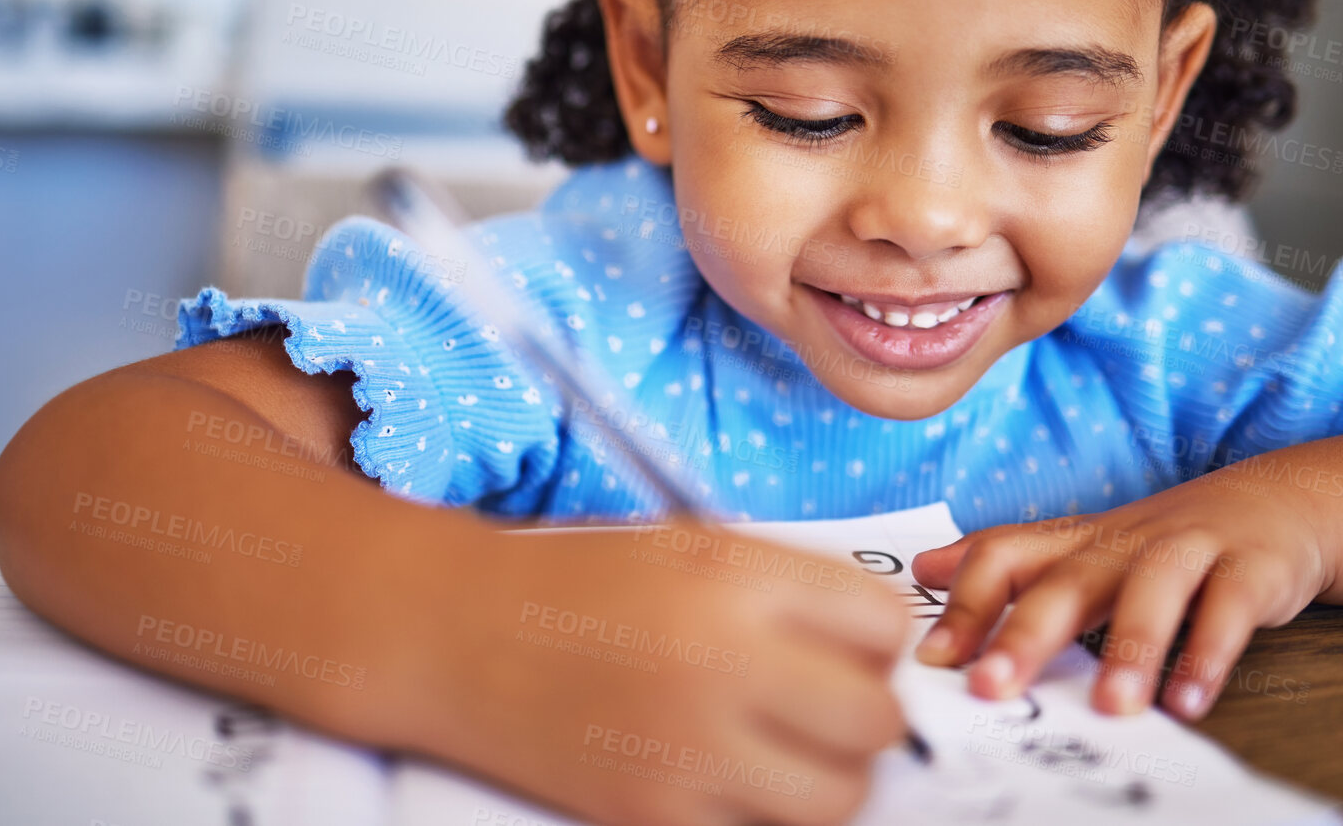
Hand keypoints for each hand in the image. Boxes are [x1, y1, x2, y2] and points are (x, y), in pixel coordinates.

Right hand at [400, 519, 910, 825]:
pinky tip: (735, 780)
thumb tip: (879, 644)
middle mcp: (722, 662)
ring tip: (795, 751)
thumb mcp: (690, 544)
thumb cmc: (578, 580)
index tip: (852, 643)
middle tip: (830, 702)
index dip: (878, 636)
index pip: (884, 623)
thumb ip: (787, 586)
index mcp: (735, 577)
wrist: (457, 633)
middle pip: (876, 719)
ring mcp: (688, 751)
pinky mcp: (653, 816)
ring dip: (833, 777)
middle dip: (866, 711)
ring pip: (840, 798)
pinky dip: (764, 815)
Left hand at [909, 463, 1334, 720]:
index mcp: (1076, 542)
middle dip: (1026, 633)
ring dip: (1130, 648)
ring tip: (1112, 707)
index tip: (932, 658)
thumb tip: (923, 567)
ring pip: (1152, 590)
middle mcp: (1123, 542)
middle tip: (992, 687)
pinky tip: (1191, 700)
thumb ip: (1007, 562)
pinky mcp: (1249, 568)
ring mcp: (1188, 550)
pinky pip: (1229, 608)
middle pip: (1067, 580)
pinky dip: (1211, 653)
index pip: (1005, 556)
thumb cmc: (1158, 543)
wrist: (1273, 502)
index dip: (966, 603)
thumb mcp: (1079, 547)